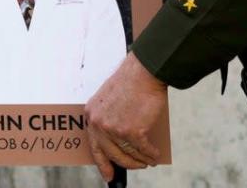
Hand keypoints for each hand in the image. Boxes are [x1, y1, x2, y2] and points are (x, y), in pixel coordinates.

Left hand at [85, 52, 167, 180]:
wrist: (144, 71)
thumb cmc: (131, 81)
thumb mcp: (110, 99)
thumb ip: (110, 118)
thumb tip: (121, 141)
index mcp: (92, 114)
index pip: (95, 146)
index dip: (102, 163)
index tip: (108, 175)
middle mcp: (100, 124)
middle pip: (113, 154)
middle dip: (126, 164)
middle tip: (136, 167)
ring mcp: (115, 129)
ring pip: (130, 154)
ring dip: (141, 160)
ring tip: (148, 160)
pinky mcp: (132, 131)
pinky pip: (144, 150)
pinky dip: (151, 154)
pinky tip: (155, 154)